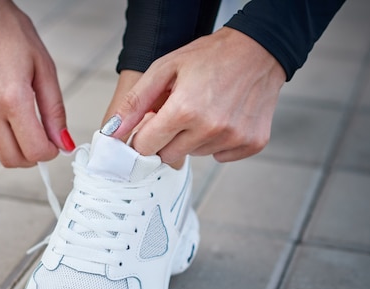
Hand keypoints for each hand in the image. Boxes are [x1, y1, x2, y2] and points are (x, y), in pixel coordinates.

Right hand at [0, 0, 73, 166]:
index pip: (33, 151)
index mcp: (12, 97)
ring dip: (7, 150)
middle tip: (37, 141)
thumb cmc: (9, 32)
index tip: (52, 145)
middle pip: (10, 159)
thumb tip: (63, 143)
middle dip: (30, 157)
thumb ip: (54, 111)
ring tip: (16, 130)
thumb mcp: (43, 68)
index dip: (48, 153)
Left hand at [107, 27, 285, 162]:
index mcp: (184, 110)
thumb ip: (134, 103)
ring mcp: (233, 137)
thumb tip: (111, 133)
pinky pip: (220, 156)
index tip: (150, 125)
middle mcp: (209, 128)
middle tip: (179, 114)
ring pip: (194, 155)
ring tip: (203, 111)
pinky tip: (222, 118)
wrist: (258, 51)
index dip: (143, 136)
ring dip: (192, 139)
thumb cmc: (209, 56)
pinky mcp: (251, 143)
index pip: (146, 147)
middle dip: (166, 138)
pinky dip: (217, 143)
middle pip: (168, 156)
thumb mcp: (164, 69)